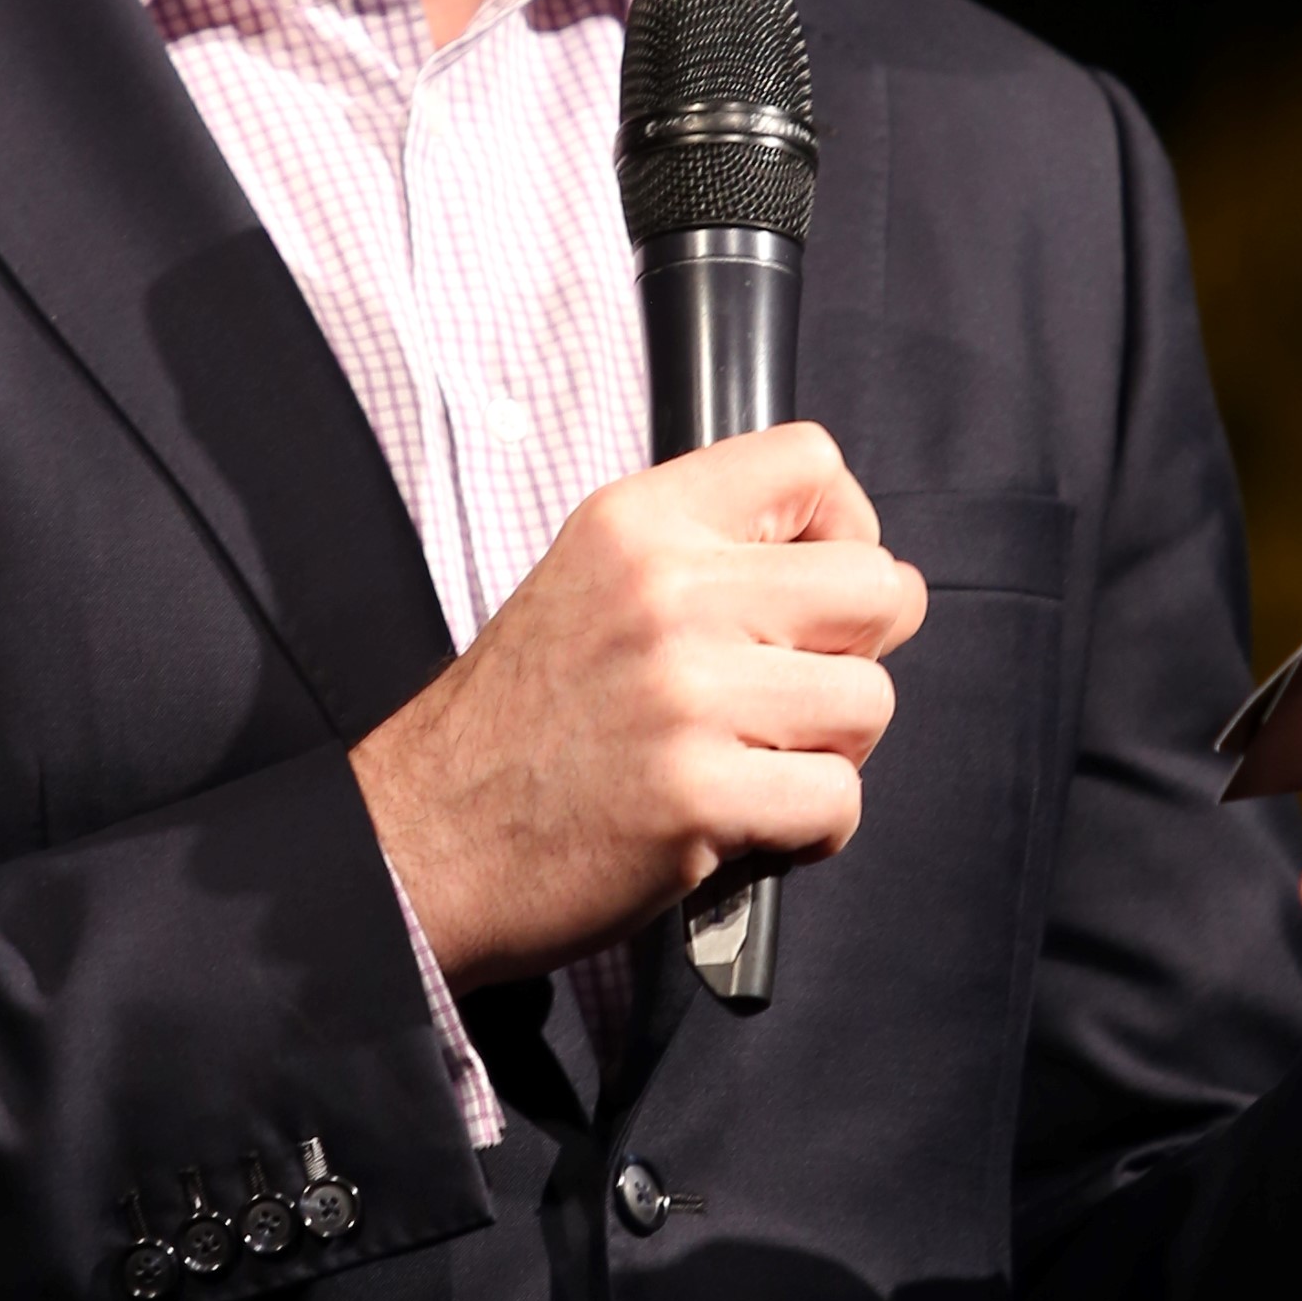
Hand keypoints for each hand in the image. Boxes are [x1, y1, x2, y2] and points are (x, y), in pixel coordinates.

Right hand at [351, 423, 925, 990]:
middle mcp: (666, 592)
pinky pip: (838, 802)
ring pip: (869, 703)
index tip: (804, 595)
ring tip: (752, 764)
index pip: (814, 463)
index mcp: (639, 523)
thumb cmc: (518, 724)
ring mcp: (684, 694)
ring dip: (829, 752)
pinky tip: (742, 824)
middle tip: (787, 697)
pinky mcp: (698, 794)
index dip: (842, 532)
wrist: (425, 838)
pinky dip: (808, 830)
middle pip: (876, 588)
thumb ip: (709, 556)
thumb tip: (866, 572)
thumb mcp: (592, 582)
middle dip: (855, 654)